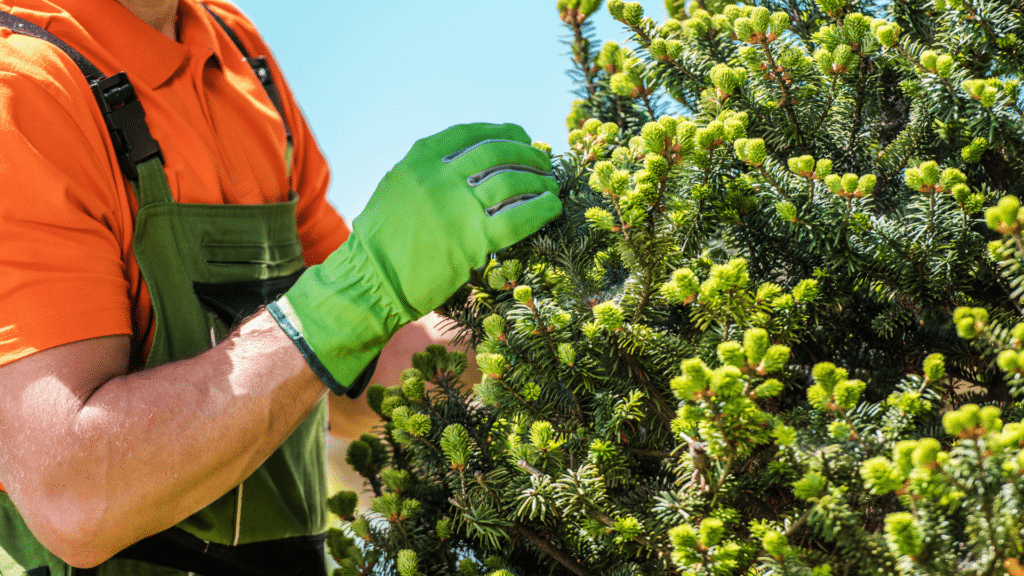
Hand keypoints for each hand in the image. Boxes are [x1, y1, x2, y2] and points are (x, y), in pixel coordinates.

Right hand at [269, 123, 561, 394]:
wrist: (371, 281)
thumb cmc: (383, 240)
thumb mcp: (399, 188)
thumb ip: (432, 172)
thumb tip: (476, 163)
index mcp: (420, 160)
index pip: (472, 134)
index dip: (504, 132)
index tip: (521, 136)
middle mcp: (440, 177)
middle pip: (497, 153)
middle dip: (526, 154)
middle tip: (543, 163)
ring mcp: (457, 208)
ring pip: (513, 182)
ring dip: (538, 181)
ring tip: (550, 185)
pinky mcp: (473, 241)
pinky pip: (519, 217)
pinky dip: (542, 208)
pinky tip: (552, 207)